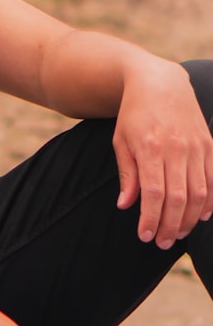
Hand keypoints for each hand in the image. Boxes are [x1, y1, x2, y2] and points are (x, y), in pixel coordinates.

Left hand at [113, 61, 212, 248]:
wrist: (159, 83)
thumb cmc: (134, 114)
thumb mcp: (121, 141)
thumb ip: (127, 174)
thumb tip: (126, 206)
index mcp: (150, 147)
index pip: (154, 194)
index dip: (151, 219)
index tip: (144, 236)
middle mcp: (176, 149)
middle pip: (180, 199)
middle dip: (171, 226)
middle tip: (161, 242)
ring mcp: (196, 147)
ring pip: (200, 194)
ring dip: (191, 220)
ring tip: (178, 234)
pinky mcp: (209, 146)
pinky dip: (210, 202)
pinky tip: (201, 216)